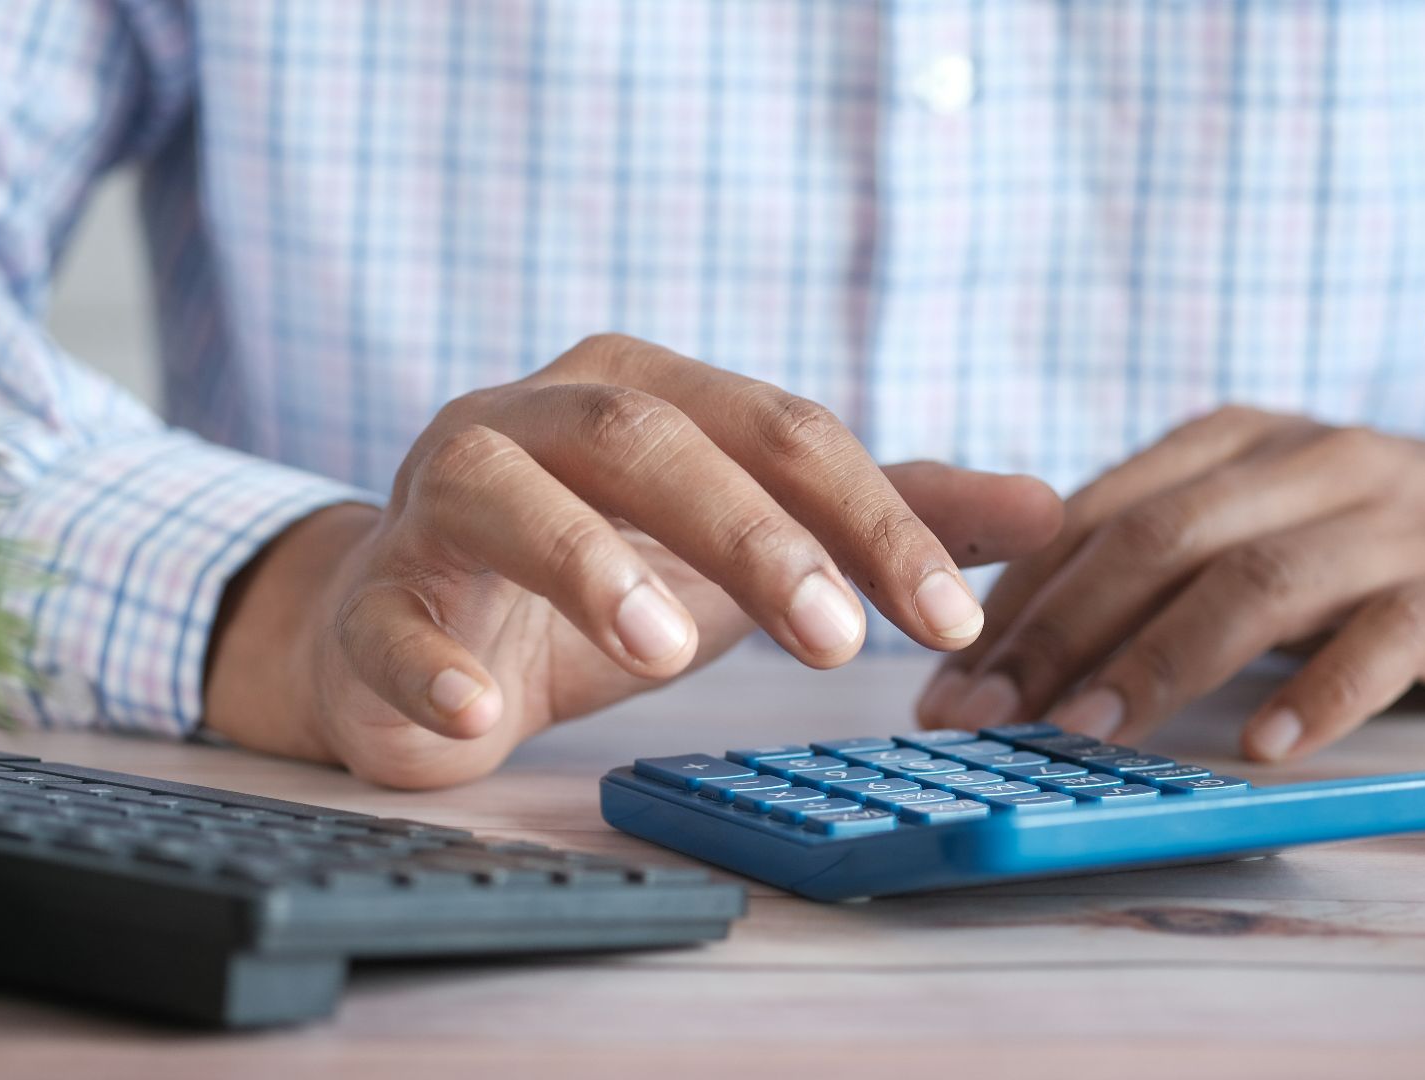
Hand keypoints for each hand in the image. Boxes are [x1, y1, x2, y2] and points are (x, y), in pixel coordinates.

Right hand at [205, 335, 1061, 787]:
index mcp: (645, 392)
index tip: (951, 618)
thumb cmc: (602, 573)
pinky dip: (431, 665)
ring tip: (666, 649)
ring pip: (504, 491)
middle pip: (647, 437)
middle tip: (837, 641)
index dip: (871, 517)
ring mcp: (440, 498)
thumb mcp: (751, 543)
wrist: (423, 627)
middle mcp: (537, 418)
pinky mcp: (375, 595)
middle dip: (750, 532)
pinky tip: (481, 716)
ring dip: (586, 562)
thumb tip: (1049, 508)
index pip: (778, 430)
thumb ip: (883, 519)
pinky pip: (389, 617)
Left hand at [916, 406, 1424, 761]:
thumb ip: (1141, 562)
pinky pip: (1386, 636)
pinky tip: (1263, 748)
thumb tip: (992, 642)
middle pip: (1160, 539)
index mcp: (1235, 440)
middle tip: (987, 716)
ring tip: (1088, 734)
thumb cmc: (1351, 551)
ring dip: (1160, 661)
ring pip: (1257, 580)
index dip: (1015, 599)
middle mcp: (1309, 461)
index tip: (949, 681)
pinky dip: (1320, 692)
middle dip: (1057, 631)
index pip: (1097, 512)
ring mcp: (1392, 518)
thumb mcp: (1244, 529)